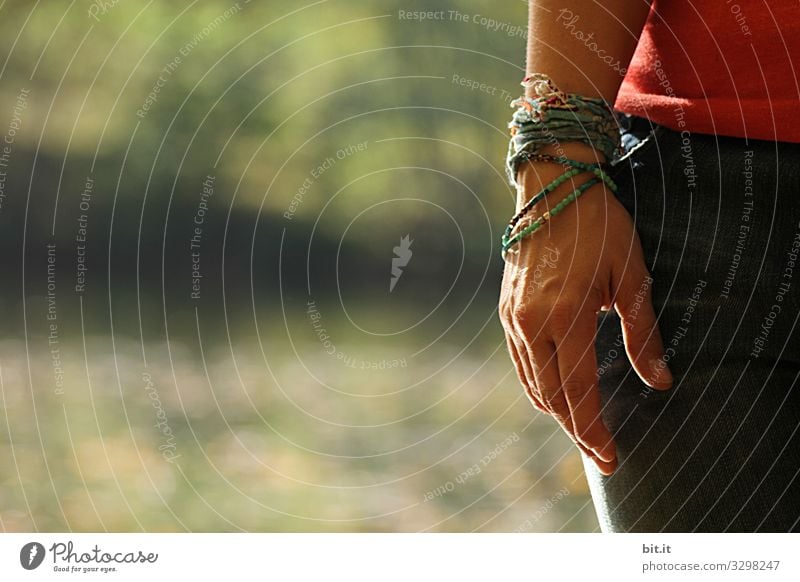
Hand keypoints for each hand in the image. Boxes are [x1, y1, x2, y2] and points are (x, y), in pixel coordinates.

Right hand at [499, 153, 672, 474]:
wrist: (552, 188)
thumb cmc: (598, 227)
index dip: (594, 430)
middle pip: (550, 396)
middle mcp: (531, 322)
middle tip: (601, 453)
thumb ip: (643, 333)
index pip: (578, 391)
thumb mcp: (631, 277)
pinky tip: (556, 391)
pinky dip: (539, 386)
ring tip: (582, 427)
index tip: (610, 458)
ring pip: (531, 383)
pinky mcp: (506, 310)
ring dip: (556, 410)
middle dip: (576, 429)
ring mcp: (513, 317)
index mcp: (564, 316)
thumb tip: (661, 381)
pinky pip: (521, 362)